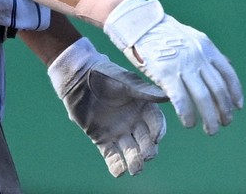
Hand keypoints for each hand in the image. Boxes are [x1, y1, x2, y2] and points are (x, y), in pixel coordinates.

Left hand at [48, 37, 166, 177]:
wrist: (78, 78)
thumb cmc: (104, 74)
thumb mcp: (125, 81)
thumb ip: (144, 91)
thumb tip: (167, 97)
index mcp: (142, 106)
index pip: (156, 122)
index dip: (158, 131)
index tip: (156, 138)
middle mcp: (133, 121)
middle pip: (145, 141)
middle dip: (147, 150)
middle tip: (145, 156)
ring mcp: (118, 132)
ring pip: (130, 151)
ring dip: (134, 161)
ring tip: (134, 169)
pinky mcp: (102, 139)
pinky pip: (111, 156)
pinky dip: (116, 165)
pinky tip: (119, 171)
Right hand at [104, 0, 243, 134]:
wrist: (139, 24)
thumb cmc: (164, 33)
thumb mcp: (191, 37)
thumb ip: (207, 53)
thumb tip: (228, 65)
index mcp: (206, 47)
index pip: (228, 74)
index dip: (235, 93)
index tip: (237, 107)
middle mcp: (198, 56)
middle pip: (218, 90)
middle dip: (224, 110)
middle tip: (224, 123)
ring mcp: (182, 65)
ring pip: (204, 99)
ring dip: (210, 119)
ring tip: (211, 130)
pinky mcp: (166, 74)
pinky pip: (182, 101)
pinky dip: (188, 115)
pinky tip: (189, 124)